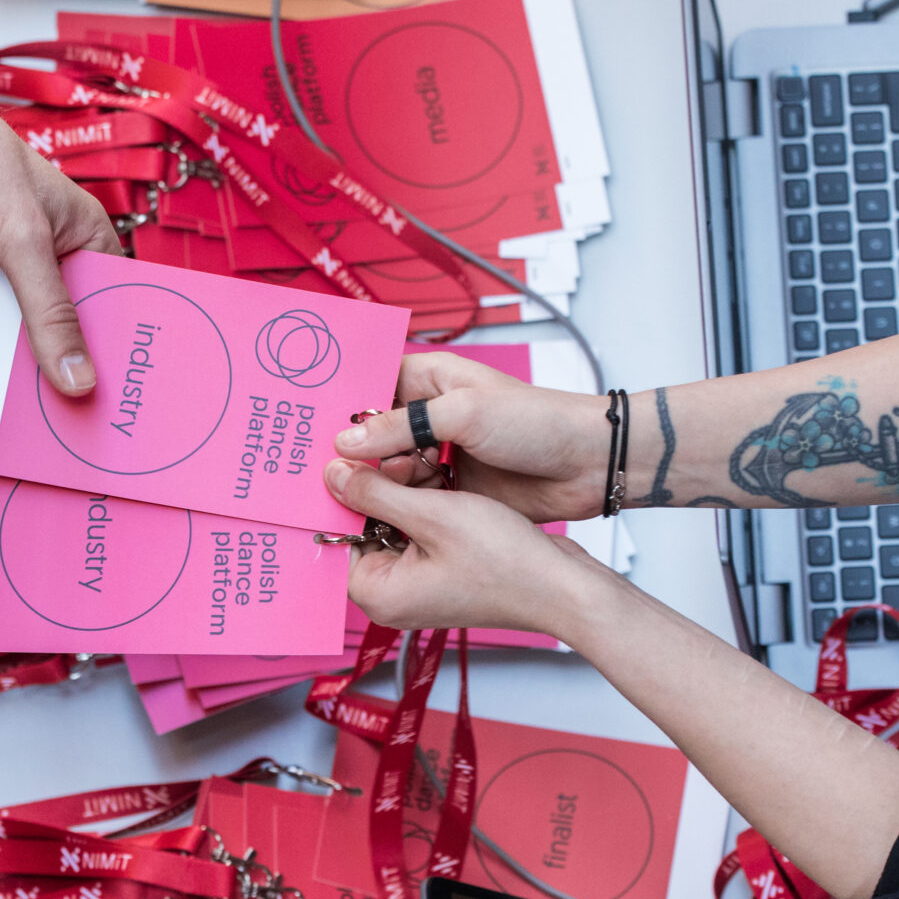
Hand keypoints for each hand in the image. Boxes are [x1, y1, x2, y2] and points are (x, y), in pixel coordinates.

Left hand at [0, 104, 124, 413]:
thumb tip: (78, 382)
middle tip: (61, 436)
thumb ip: (49, 314)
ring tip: (3, 433)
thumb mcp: (23, 242)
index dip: (112, 354)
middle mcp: (46, 264)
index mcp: (83, 241)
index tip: (118, 405)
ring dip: (0, 385)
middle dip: (54, 380)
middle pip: (57, 335)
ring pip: (6, 345)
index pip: (109, 308)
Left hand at [325, 459, 607, 639]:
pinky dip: (429, 504)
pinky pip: (420, 530)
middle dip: (382, 489)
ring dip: (408, 491)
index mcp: (378, 594)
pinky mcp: (443, 572)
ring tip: (432, 469)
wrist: (563, 586)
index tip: (359, 461)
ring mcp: (419, 585)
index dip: (348, 495)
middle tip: (404, 460)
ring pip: (394, 523)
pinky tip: (446, 484)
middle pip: (365, 527)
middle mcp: (393, 595)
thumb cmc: (504, 562)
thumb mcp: (432, 514)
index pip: (338, 536)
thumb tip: (332, 475)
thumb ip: (375, 493)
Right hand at [330, 350, 613, 521]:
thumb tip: (345, 443)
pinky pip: (411, 500)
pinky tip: (385, 518)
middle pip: (371, 437)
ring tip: (365, 498)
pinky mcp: (452, 491)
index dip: (339, 410)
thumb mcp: (464, 414)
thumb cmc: (537, 422)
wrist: (589, 464)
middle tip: (329, 478)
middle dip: (353, 457)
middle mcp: (428, 416)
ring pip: (387, 472)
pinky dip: (398, 508)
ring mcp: (439, 455)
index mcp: (428, 380)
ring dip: (376, 486)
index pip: (367, 388)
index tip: (308, 435)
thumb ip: (401, 427)